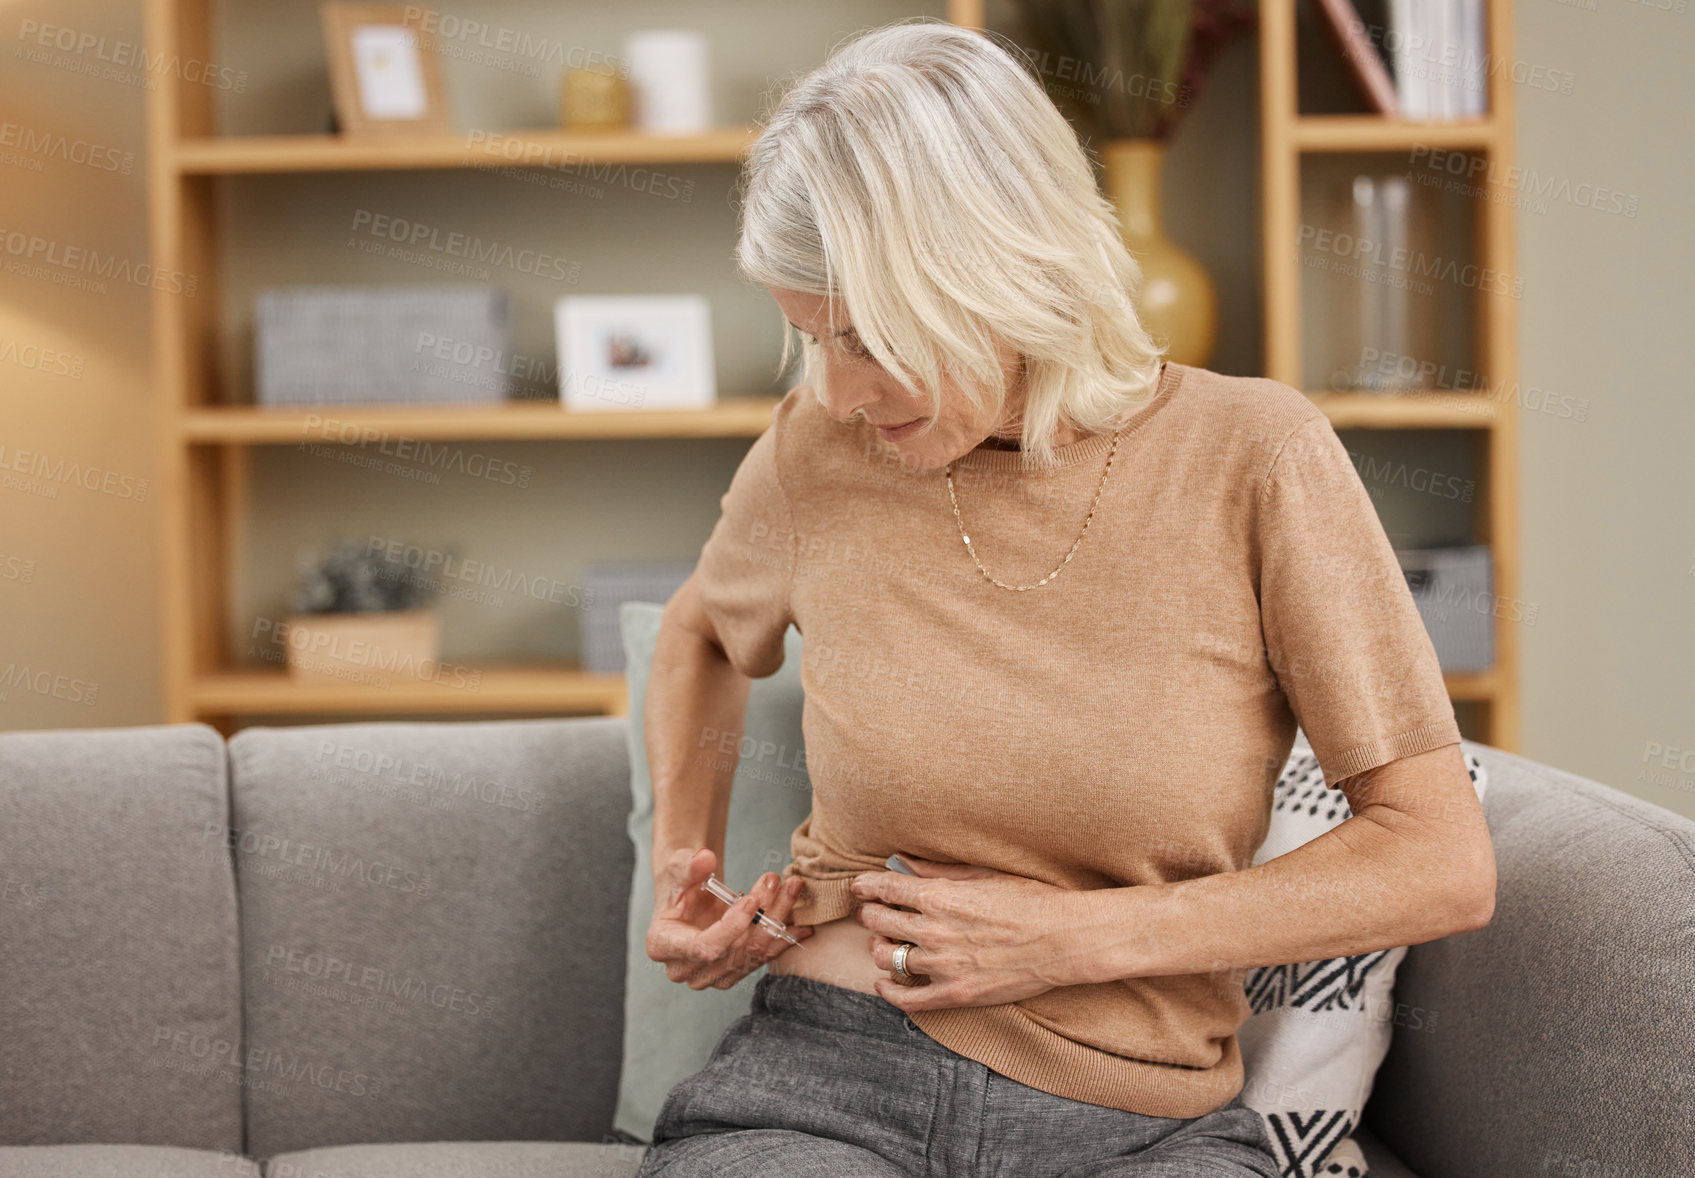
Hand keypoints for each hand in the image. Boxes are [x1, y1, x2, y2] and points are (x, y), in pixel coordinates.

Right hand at [646, 848, 812, 990]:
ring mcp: (710, 976)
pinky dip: (783, 940)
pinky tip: (801, 924)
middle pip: (735, 950)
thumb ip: (688, 864)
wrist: (690, 896)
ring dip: (777, 922)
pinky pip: (762, 960)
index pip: (704, 947)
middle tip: (778, 880)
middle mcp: (685, 969)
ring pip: (753, 954)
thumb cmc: (680, 882)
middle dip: (762, 914)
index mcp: (663, 946)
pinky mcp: (732, 974)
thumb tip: (704, 858)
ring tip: (791, 889)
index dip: (732, 927)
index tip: (752, 900)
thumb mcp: (678, 868)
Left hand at [850, 855, 1085, 1010]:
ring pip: (885, 957)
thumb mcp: (981, 874)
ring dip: (879, 947)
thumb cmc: (1029, 899)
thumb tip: (903, 863)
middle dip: (870, 914)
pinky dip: (887, 990)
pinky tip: (884, 982)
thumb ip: (936, 871)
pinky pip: (905, 998)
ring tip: (886, 942)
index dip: (866, 887)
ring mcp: (942, 966)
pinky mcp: (954, 994)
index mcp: (939, 897)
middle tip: (873, 913)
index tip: (860, 887)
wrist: (1064, 939)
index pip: (884, 889)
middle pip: (878, 922)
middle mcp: (934, 931)